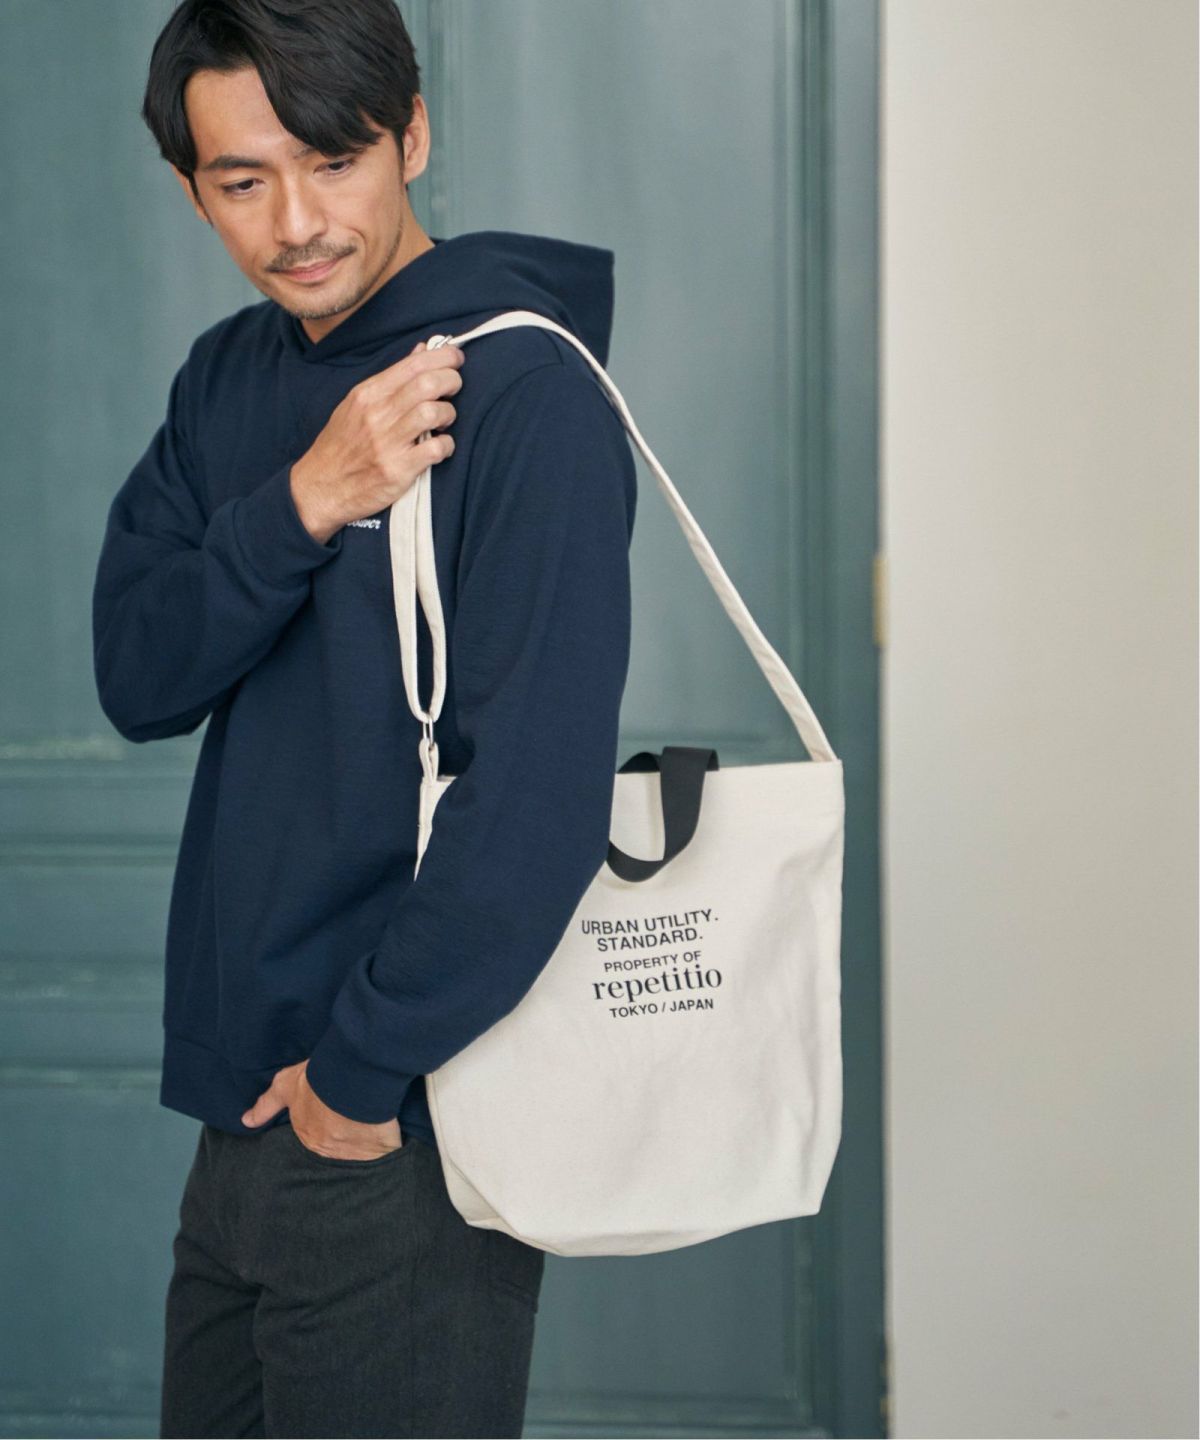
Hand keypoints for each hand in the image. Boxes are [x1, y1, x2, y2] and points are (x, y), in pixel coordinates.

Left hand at [241, 1058, 403, 1159]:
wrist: (352, 1079)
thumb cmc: (319, 1079)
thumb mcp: (287, 1084)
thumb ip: (268, 1104)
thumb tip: (246, 1121)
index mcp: (308, 1134)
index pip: (313, 1139)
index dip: (321, 1131)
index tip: (329, 1125)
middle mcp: (327, 1148)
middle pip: (333, 1152)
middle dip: (339, 1146)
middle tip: (351, 1129)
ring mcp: (352, 1155)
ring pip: (357, 1157)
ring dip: (362, 1151)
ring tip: (372, 1137)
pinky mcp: (378, 1153)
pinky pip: (383, 1156)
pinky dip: (387, 1153)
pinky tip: (391, 1146)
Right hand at [290, 339, 465, 543]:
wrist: (320, 487)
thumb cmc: (342, 445)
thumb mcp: (358, 404)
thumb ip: (393, 379)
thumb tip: (423, 351)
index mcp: (368, 393)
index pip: (414, 364)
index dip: (443, 357)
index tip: (455, 359)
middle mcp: (377, 414)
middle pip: (428, 384)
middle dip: (452, 381)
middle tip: (453, 390)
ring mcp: (387, 442)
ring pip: (433, 412)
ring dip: (449, 414)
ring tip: (444, 421)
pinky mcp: (397, 470)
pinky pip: (435, 449)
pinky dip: (446, 446)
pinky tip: (440, 447)